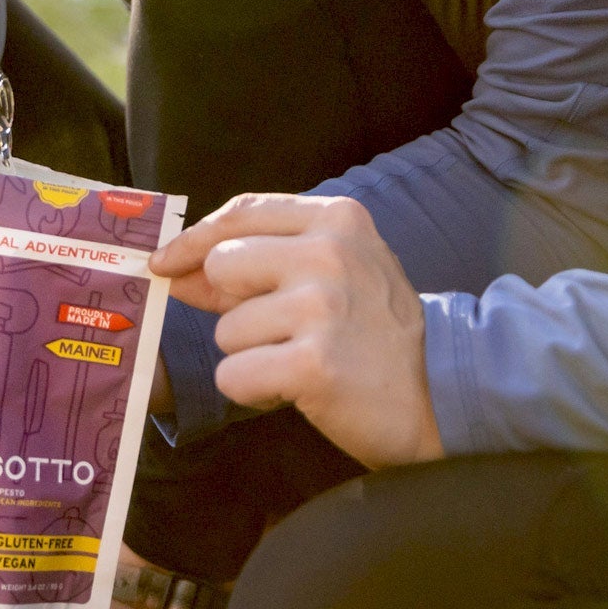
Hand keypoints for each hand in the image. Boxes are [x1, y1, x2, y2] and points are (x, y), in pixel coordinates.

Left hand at [150, 194, 441, 467]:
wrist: (441, 394)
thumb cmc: (374, 331)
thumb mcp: (333, 273)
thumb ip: (258, 264)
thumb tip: (174, 267)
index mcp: (336, 219)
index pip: (241, 213)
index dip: (194, 240)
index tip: (166, 262)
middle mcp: (329, 253)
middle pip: (222, 266)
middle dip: (235, 306)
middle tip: (281, 329)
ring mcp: (322, 306)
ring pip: (226, 329)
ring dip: (253, 354)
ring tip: (302, 358)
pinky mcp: (313, 363)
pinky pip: (234, 375)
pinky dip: (254, 390)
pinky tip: (296, 388)